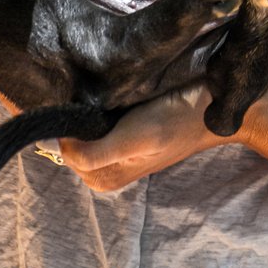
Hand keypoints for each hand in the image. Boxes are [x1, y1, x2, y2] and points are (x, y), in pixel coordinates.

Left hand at [38, 83, 223, 192]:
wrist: (210, 104)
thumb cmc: (173, 122)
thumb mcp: (133, 140)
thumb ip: (94, 153)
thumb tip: (57, 143)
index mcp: (102, 178)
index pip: (63, 148)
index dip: (67, 124)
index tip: (76, 100)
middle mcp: (104, 167)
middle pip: (71, 137)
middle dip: (76, 115)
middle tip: (91, 91)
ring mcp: (115, 148)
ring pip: (83, 126)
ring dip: (86, 106)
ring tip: (102, 89)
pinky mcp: (125, 130)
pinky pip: (97, 118)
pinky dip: (96, 103)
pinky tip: (109, 91)